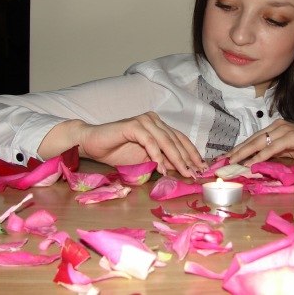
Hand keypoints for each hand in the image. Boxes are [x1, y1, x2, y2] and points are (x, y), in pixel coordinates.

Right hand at [40, 113, 206, 177]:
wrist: (92, 143)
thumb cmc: (117, 151)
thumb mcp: (146, 159)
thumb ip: (163, 160)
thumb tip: (183, 169)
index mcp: (159, 126)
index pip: (180, 139)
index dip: (192, 154)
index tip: (202, 169)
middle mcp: (153, 120)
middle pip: (176, 140)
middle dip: (188, 159)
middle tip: (196, 174)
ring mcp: (143, 121)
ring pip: (166, 141)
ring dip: (176, 158)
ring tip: (184, 173)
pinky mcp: (133, 125)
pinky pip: (149, 141)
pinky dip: (156, 155)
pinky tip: (160, 168)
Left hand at [227, 119, 293, 165]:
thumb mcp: (292, 153)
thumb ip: (277, 155)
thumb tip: (261, 162)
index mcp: (277, 129)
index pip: (254, 139)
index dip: (240, 148)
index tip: (227, 158)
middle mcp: (278, 127)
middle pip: (252, 139)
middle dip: (236, 150)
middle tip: (222, 161)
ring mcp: (285, 130)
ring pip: (259, 142)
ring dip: (244, 152)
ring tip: (232, 162)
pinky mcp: (292, 137)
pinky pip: (273, 147)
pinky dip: (261, 155)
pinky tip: (252, 163)